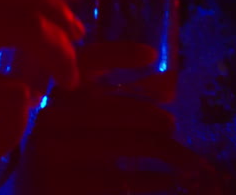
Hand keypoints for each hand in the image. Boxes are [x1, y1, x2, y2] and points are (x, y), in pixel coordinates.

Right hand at [15, 42, 214, 194]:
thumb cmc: (67, 156)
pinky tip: (169, 180)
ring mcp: (51, 155)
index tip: (151, 54)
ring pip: (123, 145)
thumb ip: (118, 101)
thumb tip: (168, 84)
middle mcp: (48, 121)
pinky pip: (119, 180)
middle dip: (150, 115)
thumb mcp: (86, 123)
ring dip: (163, 150)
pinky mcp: (60, 185)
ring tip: (187, 158)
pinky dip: (151, 180)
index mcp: (54, 97)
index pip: (84, 63)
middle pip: (113, 109)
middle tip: (173, 123)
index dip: (116, 54)